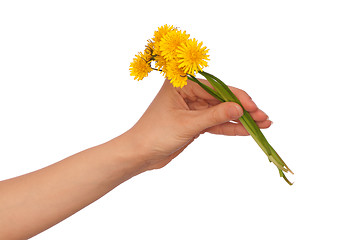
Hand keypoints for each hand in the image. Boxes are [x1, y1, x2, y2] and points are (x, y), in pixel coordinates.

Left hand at [126, 79, 271, 170]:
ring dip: (240, 120)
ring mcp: (192, 108)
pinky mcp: (194, 123)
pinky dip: (229, 128)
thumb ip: (214, 116)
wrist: (140, 154)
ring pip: (220, 112)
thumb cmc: (156, 134)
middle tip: (264, 118)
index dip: (237, 98)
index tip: (254, 108)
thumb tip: (240, 109)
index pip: (216, 88)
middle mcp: (188, 93)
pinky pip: (215, 124)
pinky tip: (246, 131)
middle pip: (221, 100)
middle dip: (243, 110)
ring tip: (262, 125)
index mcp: (182, 84)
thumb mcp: (188, 124)